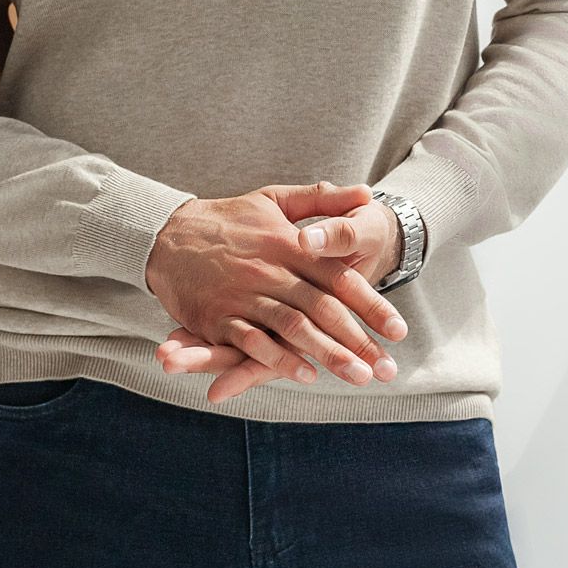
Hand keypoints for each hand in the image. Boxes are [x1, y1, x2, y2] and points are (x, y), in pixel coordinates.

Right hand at [145, 180, 408, 404]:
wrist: (169, 233)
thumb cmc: (229, 218)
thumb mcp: (275, 199)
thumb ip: (321, 200)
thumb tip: (364, 192)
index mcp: (290, 244)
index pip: (340, 278)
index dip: (371, 304)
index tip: (398, 330)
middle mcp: (272, 269)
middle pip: (323, 308)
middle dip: (359, 340)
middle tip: (388, 368)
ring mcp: (245, 294)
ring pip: (294, 327)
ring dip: (329, 355)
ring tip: (359, 376)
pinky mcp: (219, 316)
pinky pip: (253, 341)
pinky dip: (279, 359)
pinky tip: (305, 375)